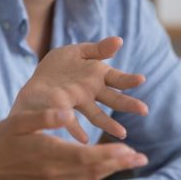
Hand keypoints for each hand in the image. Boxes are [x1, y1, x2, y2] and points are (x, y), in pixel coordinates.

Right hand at [0, 109, 147, 179]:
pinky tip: (106, 170)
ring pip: (89, 178)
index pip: (87, 157)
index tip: (129, 149)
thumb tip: (67, 111)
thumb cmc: (2, 140)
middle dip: (119, 164)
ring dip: (111, 171)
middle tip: (142, 158)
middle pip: (93, 170)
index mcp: (50, 154)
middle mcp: (55, 173)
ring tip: (131, 163)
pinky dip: (97, 176)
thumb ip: (44, 117)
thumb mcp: (19, 122)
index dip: (110, 154)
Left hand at [13, 36, 147, 142]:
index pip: (117, 78)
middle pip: (113, 99)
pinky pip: (71, 121)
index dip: (128, 79)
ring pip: (97, 115)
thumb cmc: (60, 66)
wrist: (36, 81)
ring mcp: (78, 102)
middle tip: (144, 109)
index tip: (141, 79)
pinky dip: (77, 130)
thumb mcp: (78, 52)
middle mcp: (91, 91)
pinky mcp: (62, 110)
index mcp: (98, 75)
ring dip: (109, 124)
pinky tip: (84, 139)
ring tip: (122, 134)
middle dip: (128, 104)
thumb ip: (98, 49)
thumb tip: (119, 40)